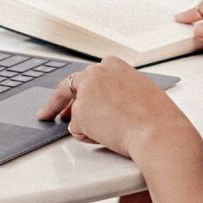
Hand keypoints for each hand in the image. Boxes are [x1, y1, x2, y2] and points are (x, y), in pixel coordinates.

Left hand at [36, 56, 192, 160]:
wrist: (157, 130)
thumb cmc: (156, 115)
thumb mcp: (139, 90)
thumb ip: (118, 90)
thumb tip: (107, 103)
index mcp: (112, 64)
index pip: (86, 75)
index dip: (77, 90)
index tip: (69, 97)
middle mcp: (95, 73)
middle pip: (67, 87)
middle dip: (56, 103)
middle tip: (46, 114)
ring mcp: (85, 92)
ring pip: (76, 114)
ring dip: (88, 126)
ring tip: (114, 132)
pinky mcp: (79, 113)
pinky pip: (77, 131)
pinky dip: (90, 137)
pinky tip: (109, 136)